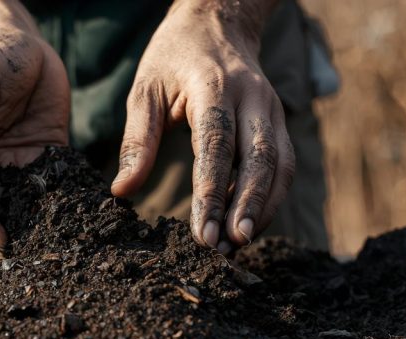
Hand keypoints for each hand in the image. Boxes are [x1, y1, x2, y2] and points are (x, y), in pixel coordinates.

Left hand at [110, 0, 291, 253]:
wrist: (217, 24)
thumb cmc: (173, 59)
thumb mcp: (145, 89)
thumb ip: (137, 140)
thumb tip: (123, 191)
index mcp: (215, 87)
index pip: (217, 145)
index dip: (212, 193)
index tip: (203, 233)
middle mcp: (253, 98)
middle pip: (259, 159)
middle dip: (246, 207)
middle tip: (228, 247)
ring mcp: (271, 110)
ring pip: (280, 166)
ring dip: (263, 209)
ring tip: (238, 245)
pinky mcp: (278, 124)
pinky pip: (283, 166)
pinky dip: (270, 198)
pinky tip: (247, 224)